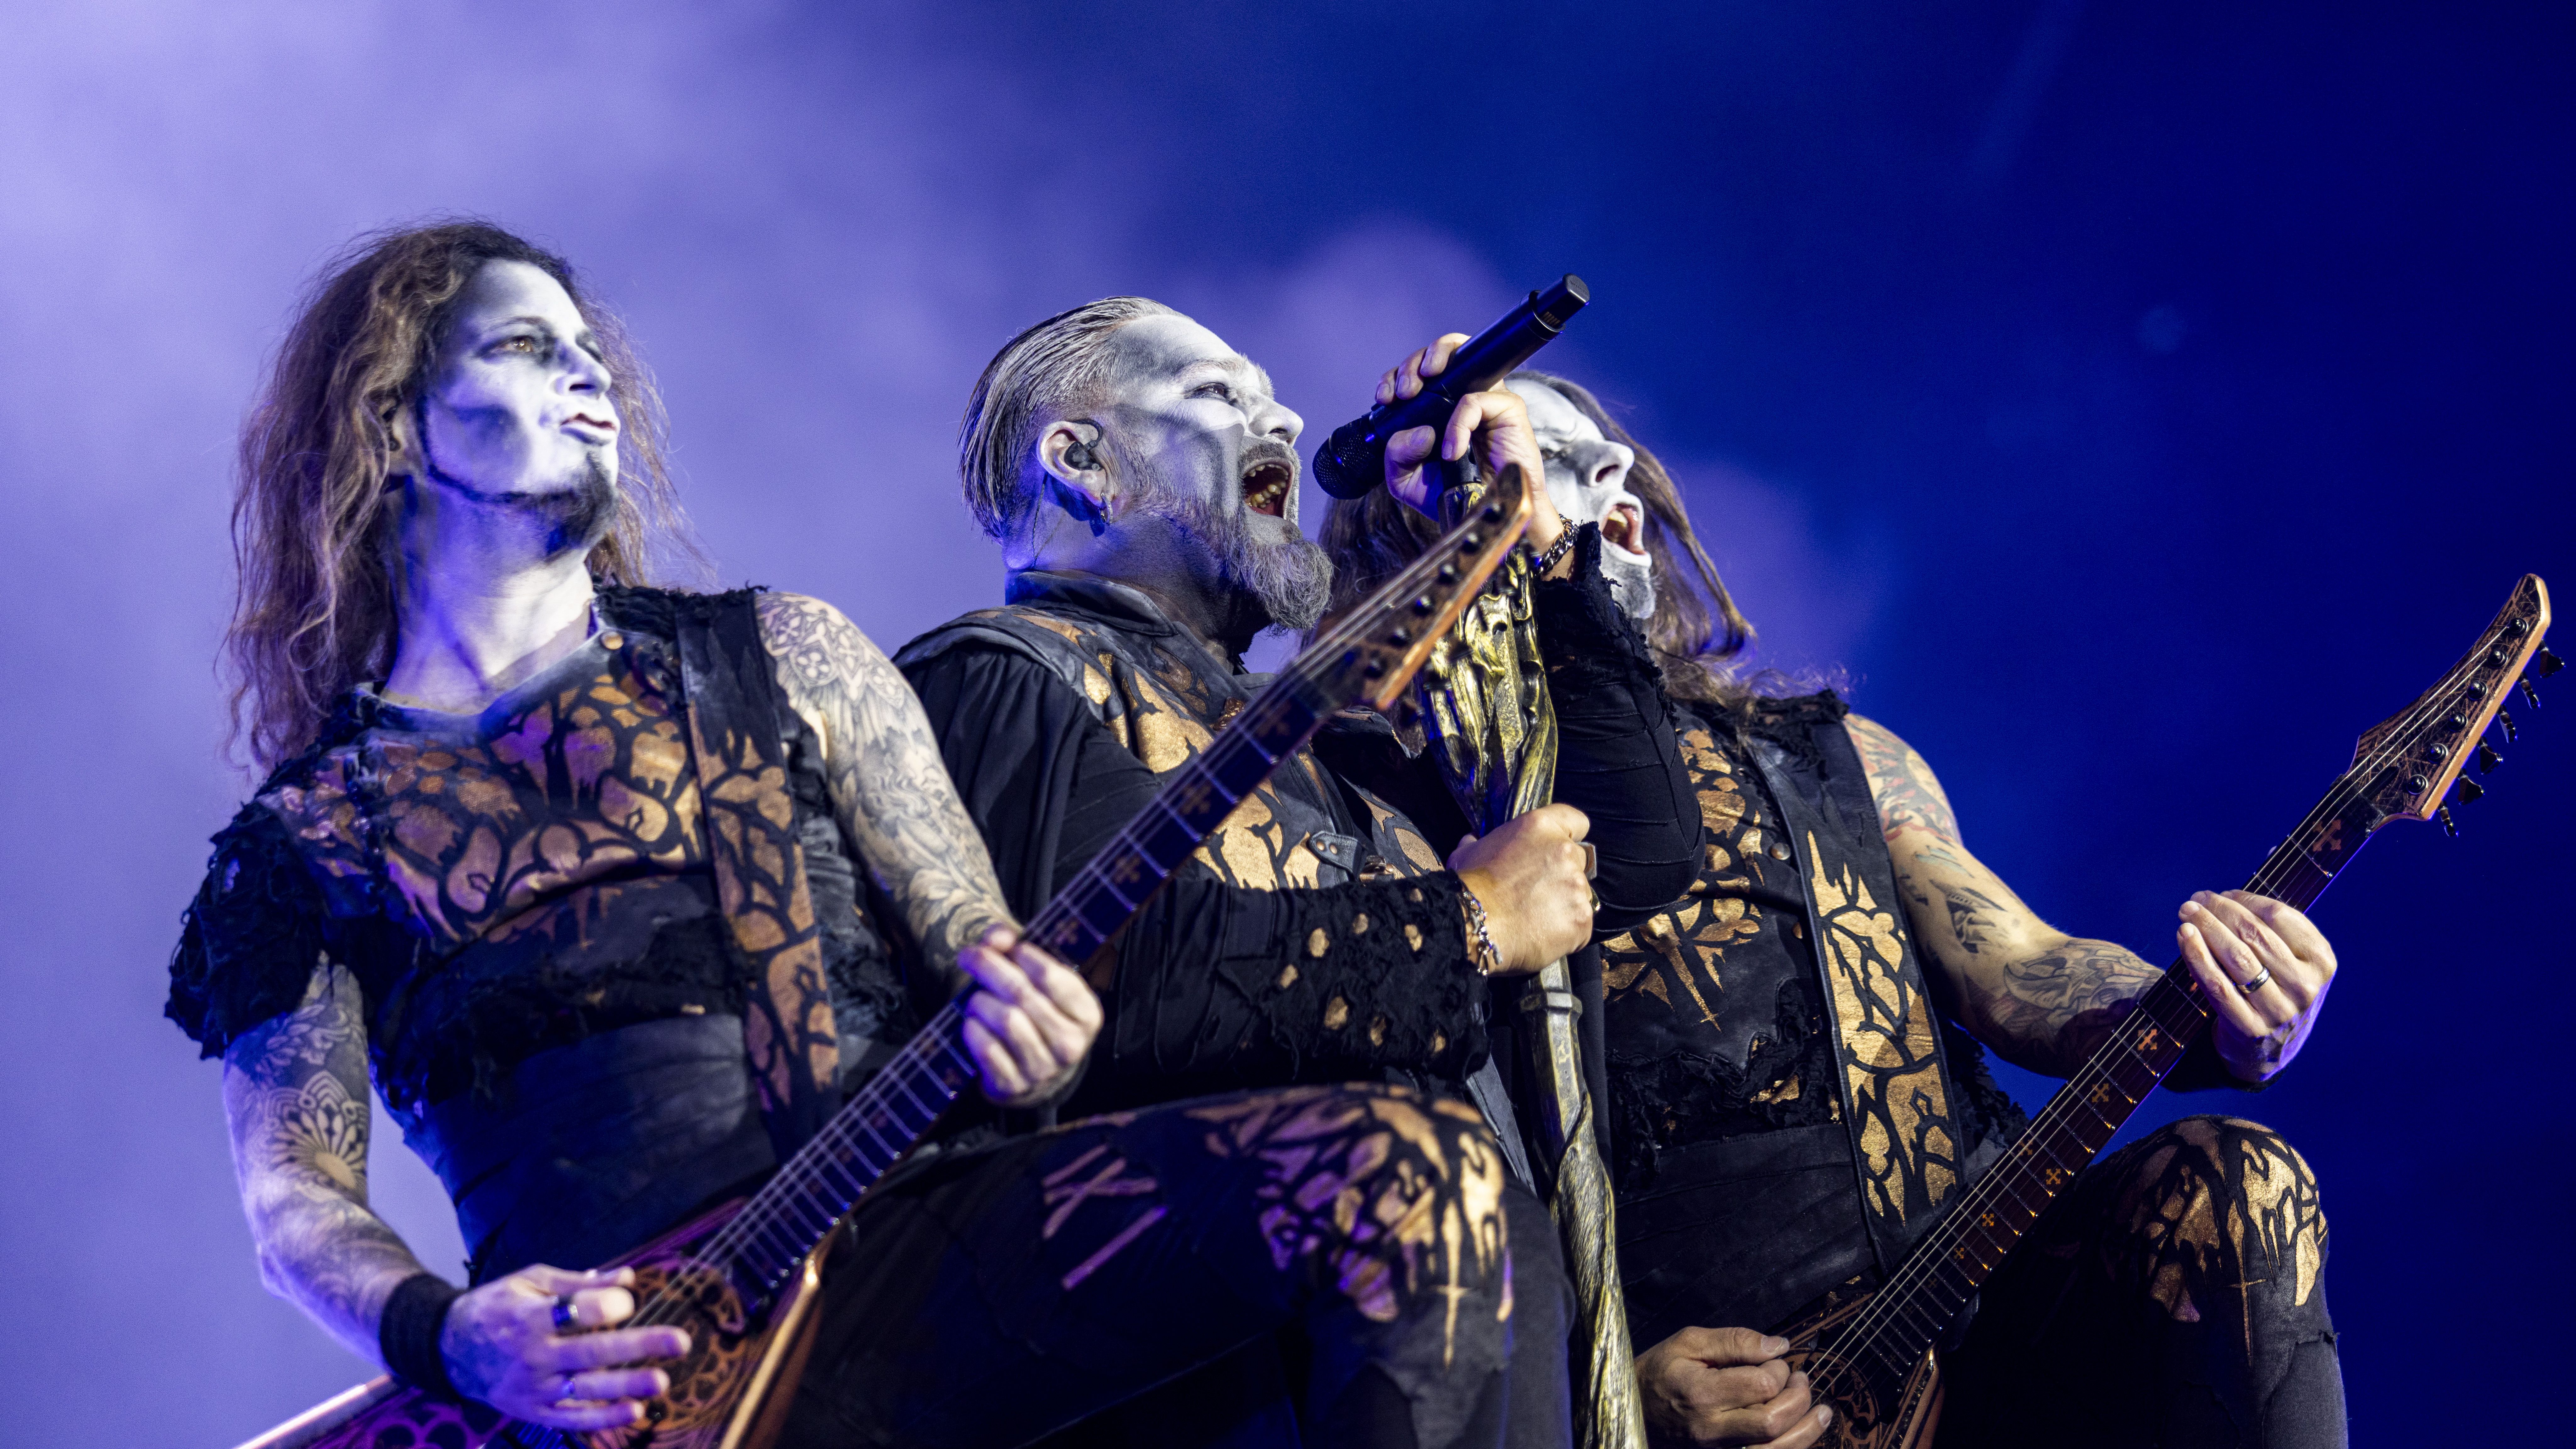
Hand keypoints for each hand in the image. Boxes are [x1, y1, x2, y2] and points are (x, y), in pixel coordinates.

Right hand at [438, 1265, 689, 1430]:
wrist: (447, 1348)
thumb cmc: (497, 1307)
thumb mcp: (529, 1282)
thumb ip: (578, 1282)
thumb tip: (629, 1278)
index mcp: (527, 1318)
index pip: (572, 1312)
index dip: (605, 1305)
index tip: (630, 1300)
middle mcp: (531, 1355)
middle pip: (589, 1352)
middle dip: (638, 1346)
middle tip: (680, 1341)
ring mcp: (532, 1388)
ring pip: (584, 1389)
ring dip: (625, 1386)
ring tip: (662, 1381)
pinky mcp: (532, 1411)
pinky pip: (570, 1418)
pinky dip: (602, 1417)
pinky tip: (635, 1412)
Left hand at [959, 924, 1101, 1105]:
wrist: (1034, 1072)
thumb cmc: (1036, 1014)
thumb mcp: (1038, 980)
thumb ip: (1016, 947)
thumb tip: (996, 938)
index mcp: (1087, 1015)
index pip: (1052, 976)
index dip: (1024, 955)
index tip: (1010, 947)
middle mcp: (1071, 1044)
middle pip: (1021, 994)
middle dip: (990, 968)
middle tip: (970, 956)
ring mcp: (1043, 1069)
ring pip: (1006, 1020)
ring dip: (981, 1002)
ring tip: (976, 998)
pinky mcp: (1014, 1086)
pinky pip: (988, 1050)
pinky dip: (973, 1031)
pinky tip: (972, 1023)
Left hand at [1376, 333, 1567, 561]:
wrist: (1485, 514)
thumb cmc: (1451, 494)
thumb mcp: (1407, 480)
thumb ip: (1396, 455)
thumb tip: (1418, 431)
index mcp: (1434, 408)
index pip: (1414, 375)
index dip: (1394, 377)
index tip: (1384, 399)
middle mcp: (1459, 397)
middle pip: (1433, 356)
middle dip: (1409, 366)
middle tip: (1401, 394)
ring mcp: (1484, 397)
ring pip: (1459, 355)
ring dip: (1431, 359)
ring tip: (1414, 392)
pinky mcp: (1507, 406)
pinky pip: (1474, 400)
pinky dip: (1457, 425)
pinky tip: (1452, 450)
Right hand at [1448, 803, 1593, 974]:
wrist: (1474, 925)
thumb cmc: (1469, 886)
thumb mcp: (1467, 851)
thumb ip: (1481, 841)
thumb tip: (1474, 840)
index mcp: (1541, 826)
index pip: (1577, 821)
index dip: (1571, 835)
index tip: (1558, 849)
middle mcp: (1565, 851)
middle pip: (1579, 860)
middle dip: (1563, 874)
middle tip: (1538, 890)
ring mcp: (1577, 886)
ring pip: (1581, 894)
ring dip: (1564, 903)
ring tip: (1536, 917)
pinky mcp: (1582, 918)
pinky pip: (1581, 925)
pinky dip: (1566, 931)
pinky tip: (1543, 935)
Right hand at [1636, 1327, 1833, 1447]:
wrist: (1633, 1411)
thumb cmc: (1660, 1372)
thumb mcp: (1688, 1342)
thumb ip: (1734, 1341)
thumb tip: (1779, 1345)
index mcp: (1701, 1394)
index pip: (1760, 1386)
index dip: (1779, 1371)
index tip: (1775, 1360)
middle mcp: (1712, 1430)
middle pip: (1773, 1423)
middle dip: (1799, 1399)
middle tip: (1801, 1379)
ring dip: (1808, 1431)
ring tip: (1822, 1411)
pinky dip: (1793, 1448)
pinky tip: (1805, 1433)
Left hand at [2177, 889, 2335, 1083]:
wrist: (2270, 1051)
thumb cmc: (2275, 992)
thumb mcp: (2291, 963)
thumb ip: (2272, 932)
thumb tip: (2226, 898)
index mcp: (2322, 962)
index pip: (2279, 916)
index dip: (2244, 900)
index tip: (2222, 894)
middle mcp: (2306, 986)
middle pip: (2255, 934)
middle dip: (2220, 910)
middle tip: (2195, 899)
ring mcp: (2280, 1009)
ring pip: (2236, 957)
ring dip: (2207, 928)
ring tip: (2186, 912)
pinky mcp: (2250, 1027)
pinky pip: (2217, 984)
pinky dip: (2197, 956)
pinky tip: (2184, 937)